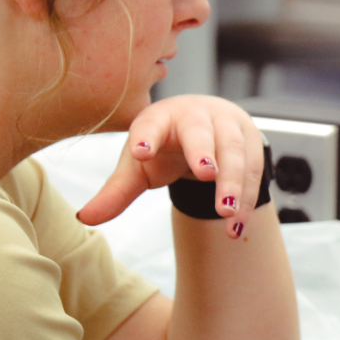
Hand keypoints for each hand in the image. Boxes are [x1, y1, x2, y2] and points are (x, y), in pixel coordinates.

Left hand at [77, 95, 264, 237]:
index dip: (146, 137)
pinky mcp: (251, 140)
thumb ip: (117, 191)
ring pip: (234, 152)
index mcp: (159, 117)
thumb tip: (85, 218)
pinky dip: (248, 198)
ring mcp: (228, 125)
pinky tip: (238, 223)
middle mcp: (196, 115)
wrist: (206, 124)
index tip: (140, 153)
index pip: (150, 124)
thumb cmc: (165, 145)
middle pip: (201, 133)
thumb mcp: (139, 165)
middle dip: (204, 153)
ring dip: (234, 184)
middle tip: (205, 175)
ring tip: (226, 214)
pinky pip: (254, 169)